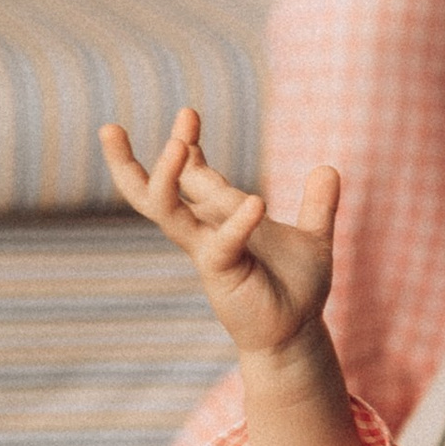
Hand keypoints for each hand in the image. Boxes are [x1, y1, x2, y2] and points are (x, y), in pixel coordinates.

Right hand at [101, 108, 336, 358]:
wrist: (297, 331)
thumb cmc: (295, 288)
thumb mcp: (313, 237)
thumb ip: (318, 205)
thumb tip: (328, 168)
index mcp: (218, 216)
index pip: (191, 174)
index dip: (187, 144)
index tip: (189, 114)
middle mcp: (203, 231)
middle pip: (152, 191)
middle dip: (133, 160)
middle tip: (117, 127)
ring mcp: (206, 251)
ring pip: (165, 211)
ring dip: (165, 176)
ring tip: (179, 144)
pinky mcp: (221, 274)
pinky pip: (221, 243)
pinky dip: (237, 223)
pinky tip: (258, 203)